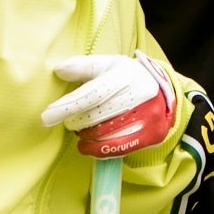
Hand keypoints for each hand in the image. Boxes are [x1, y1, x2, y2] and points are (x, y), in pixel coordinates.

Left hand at [40, 53, 175, 157]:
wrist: (166, 92)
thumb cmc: (129, 77)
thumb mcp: (109, 64)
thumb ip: (83, 66)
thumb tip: (59, 70)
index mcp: (125, 75)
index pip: (92, 94)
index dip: (68, 106)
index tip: (47, 116)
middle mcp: (137, 96)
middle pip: (95, 117)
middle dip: (76, 121)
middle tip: (71, 121)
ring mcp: (146, 117)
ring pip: (104, 134)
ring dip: (85, 135)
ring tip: (82, 129)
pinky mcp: (150, 134)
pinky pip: (117, 148)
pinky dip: (97, 149)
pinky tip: (87, 146)